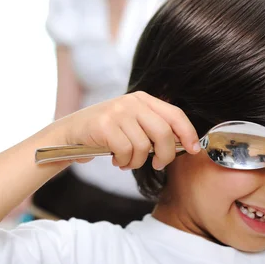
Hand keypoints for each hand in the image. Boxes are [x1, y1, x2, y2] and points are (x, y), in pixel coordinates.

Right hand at [54, 91, 200, 169]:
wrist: (71, 133)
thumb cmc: (106, 132)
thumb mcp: (132, 122)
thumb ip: (154, 127)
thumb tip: (184, 144)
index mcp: (142, 98)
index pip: (175, 114)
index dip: (188, 133)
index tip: (193, 149)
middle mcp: (131, 102)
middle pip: (163, 132)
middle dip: (166, 155)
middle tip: (158, 164)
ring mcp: (117, 112)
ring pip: (144, 146)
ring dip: (138, 162)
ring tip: (127, 161)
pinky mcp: (105, 125)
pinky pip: (126, 151)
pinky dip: (125, 162)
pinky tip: (117, 160)